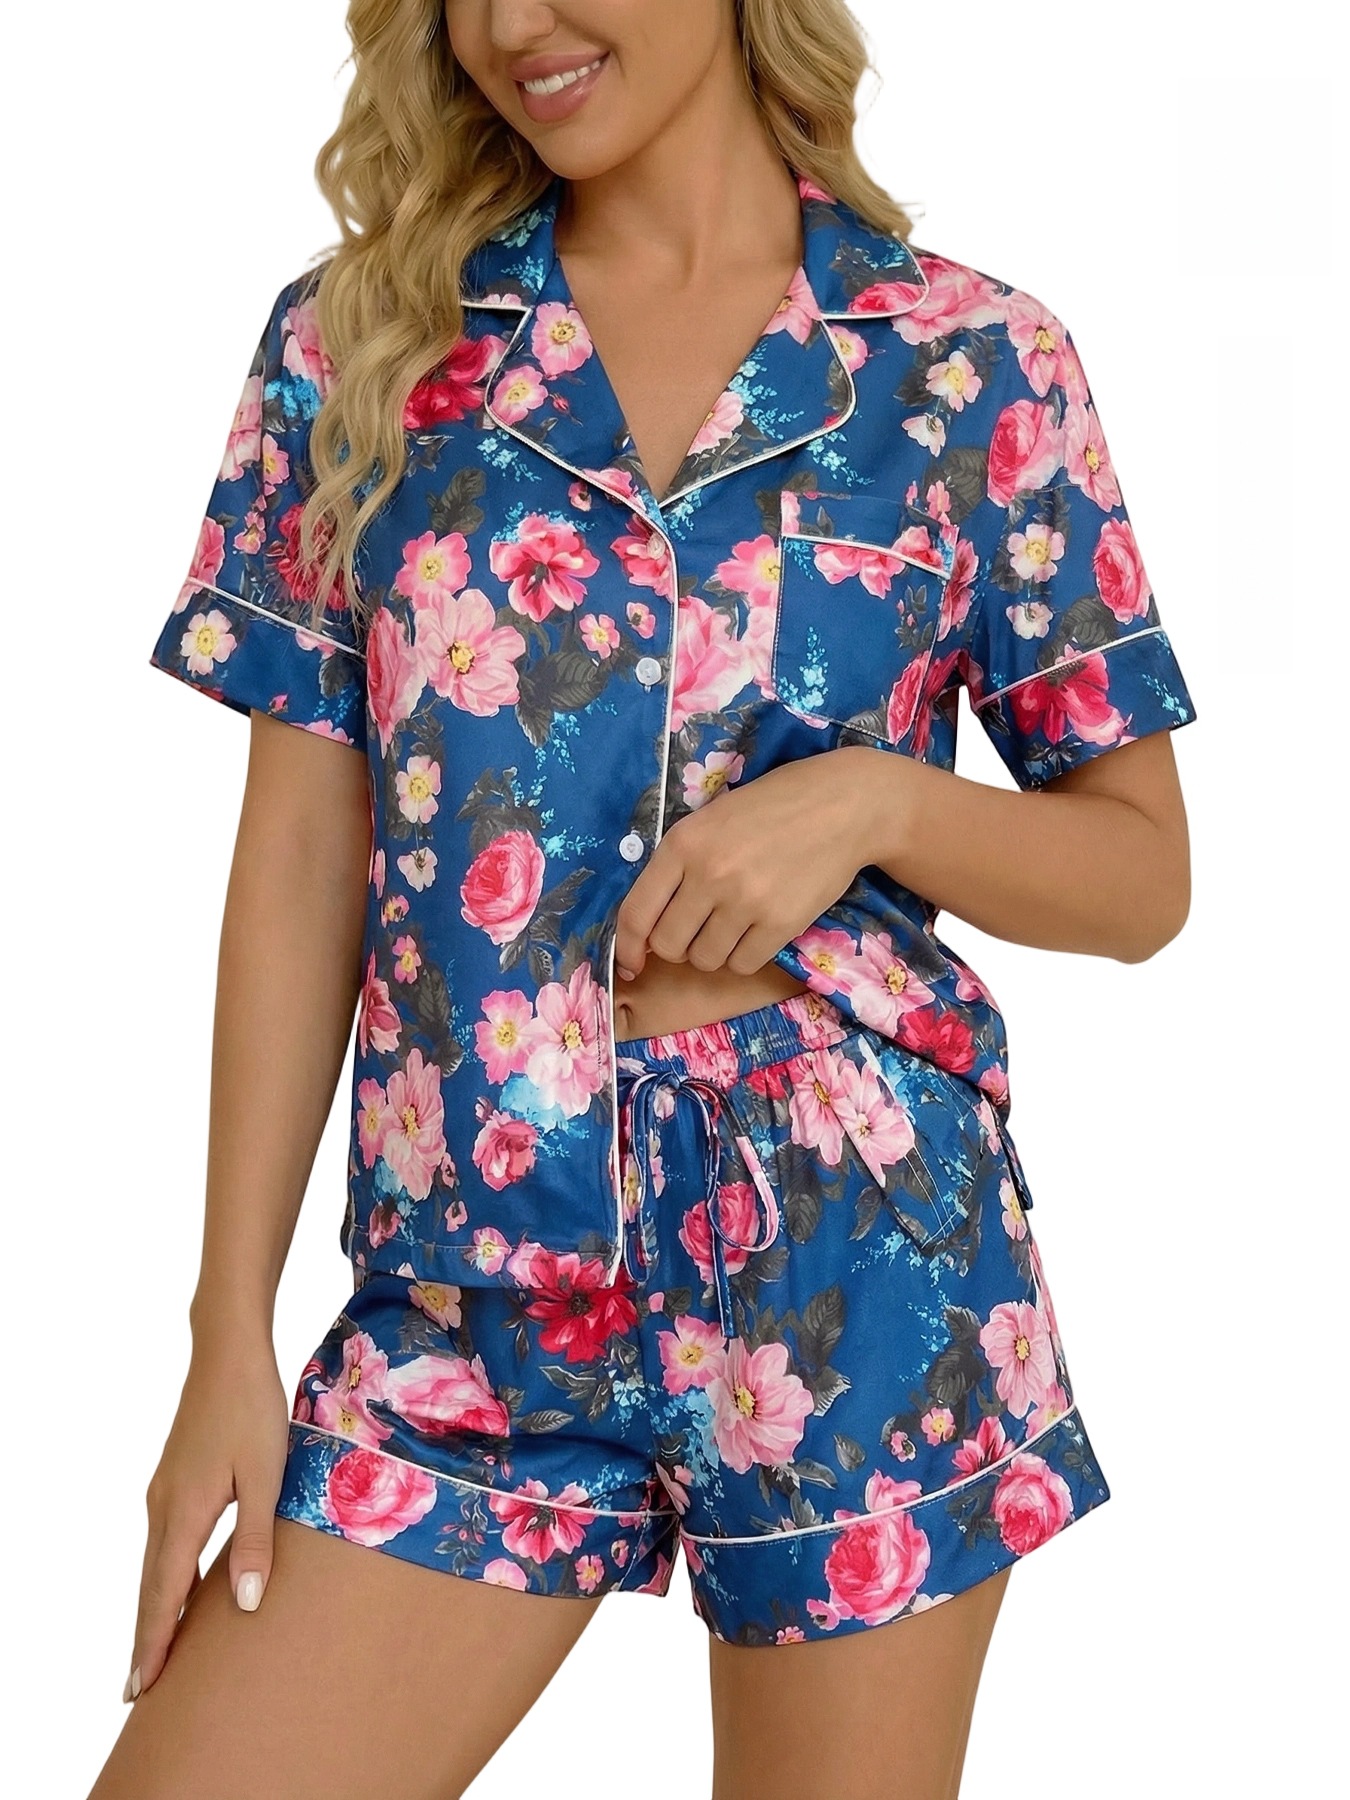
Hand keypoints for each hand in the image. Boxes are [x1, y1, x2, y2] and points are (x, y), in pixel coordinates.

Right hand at [127, 1338, 288, 1700]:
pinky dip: (163, 1576)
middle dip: (146, 1637)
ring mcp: (165, 1491)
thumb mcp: (266, 1475)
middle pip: (151, 1586)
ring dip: (154, 1608)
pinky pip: (163, 1542)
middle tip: (138, 1690)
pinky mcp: (175, 1478)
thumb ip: (255, 1541)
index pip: (164, 1595)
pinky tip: (175, 1586)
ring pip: (155, 1564)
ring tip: (154, 1650)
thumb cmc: (252, 1409)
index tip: (141, 1687)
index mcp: (184, 1513)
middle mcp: (164, 1507)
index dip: (154, 1642)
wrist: (227, 1353)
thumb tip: (244, 1605)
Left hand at [614, 747, 889, 979]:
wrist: (842, 805)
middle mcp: (709, 874)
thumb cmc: (773, 808)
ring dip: (713, 952)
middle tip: (698, 931)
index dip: (626, 948)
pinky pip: (742, 965)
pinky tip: (757, 931)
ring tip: (734, 925)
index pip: (636, 913)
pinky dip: (744, 957)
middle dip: (677, 947)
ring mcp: (745, 901)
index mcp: (683, 844)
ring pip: (705, 959)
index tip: (631, 963)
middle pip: (668, 945)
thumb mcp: (712, 820)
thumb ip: (679, 865)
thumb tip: (649, 925)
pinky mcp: (780, 923)